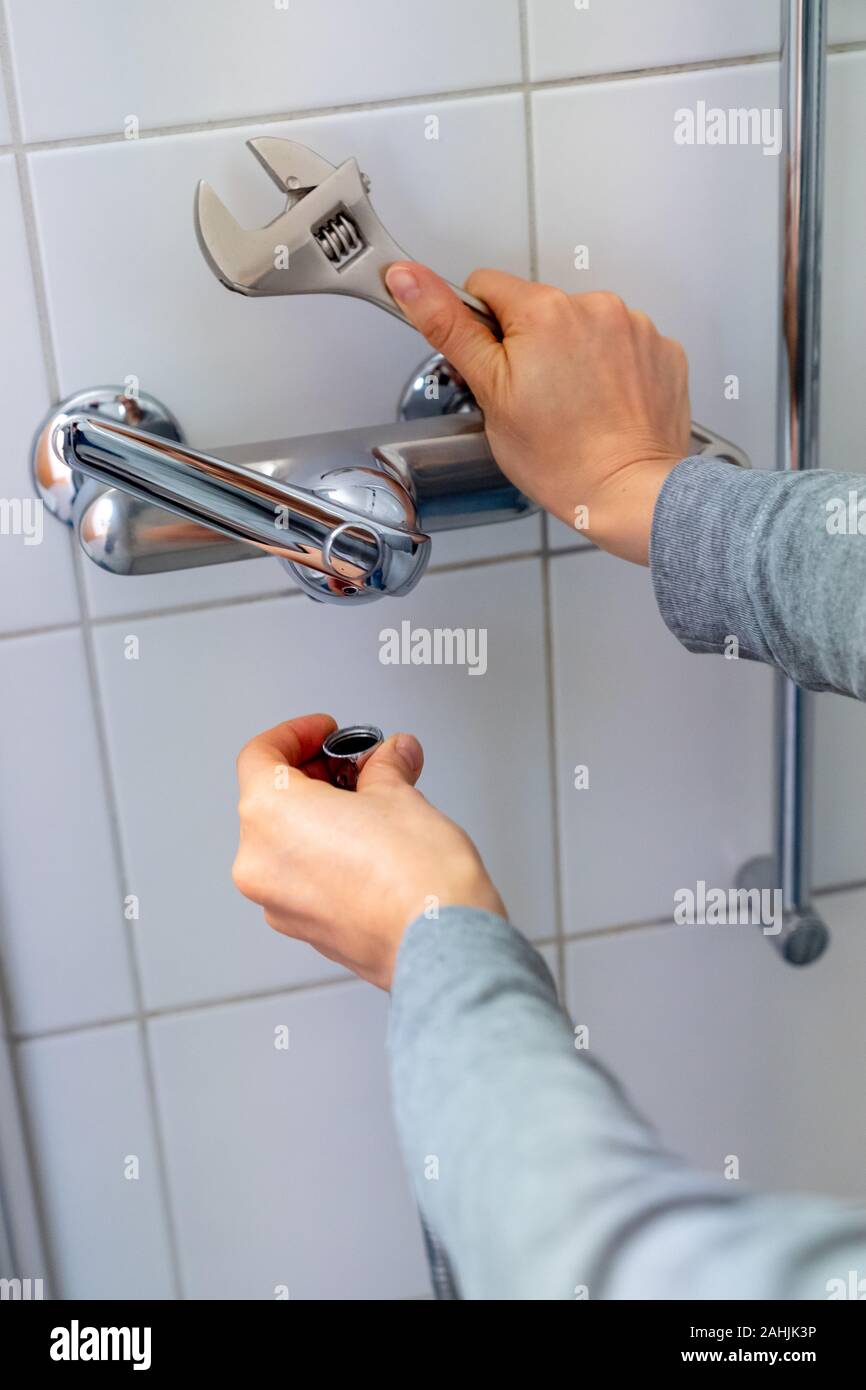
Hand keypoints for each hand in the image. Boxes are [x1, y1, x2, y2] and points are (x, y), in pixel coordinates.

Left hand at [232, 713, 505, 989]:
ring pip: (284, 841)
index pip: (260, 755)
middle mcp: (260, 862)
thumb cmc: (416, 876)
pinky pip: (301, 876)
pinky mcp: (304, 929)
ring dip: (319, 815)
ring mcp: (278, 902)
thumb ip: (385, 769)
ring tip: (371, 806)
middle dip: (315, 775)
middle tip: (358, 766)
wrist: (442, 944)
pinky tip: (368, 845)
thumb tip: (391, 757)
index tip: (326, 731)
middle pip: (269, 799)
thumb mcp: (400, 795)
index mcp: (269, 816)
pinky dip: (324, 853)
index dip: (295, 734)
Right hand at [385, 264, 691, 563]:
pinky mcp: (663, 349)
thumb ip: (448, 326)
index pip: (486, 288)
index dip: (480, 329)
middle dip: (529, 343)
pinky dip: (612, 368)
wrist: (630, 493)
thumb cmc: (560, 458)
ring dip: (574, 353)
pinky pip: (622, 344)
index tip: (495, 368)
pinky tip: (605, 405)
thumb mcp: (490, 392)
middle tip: (535, 398)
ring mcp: (636, 326)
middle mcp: (594, 304)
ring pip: (581, 326)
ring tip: (574, 406)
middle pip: (538, 308)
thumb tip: (406, 277)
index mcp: (542, 310)